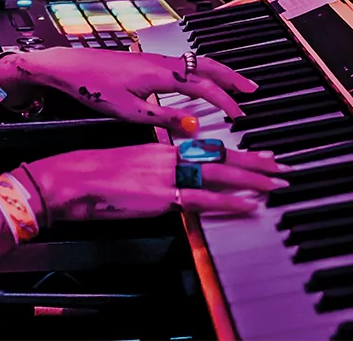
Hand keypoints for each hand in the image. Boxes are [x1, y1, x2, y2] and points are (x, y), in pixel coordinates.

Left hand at [4, 47, 257, 127]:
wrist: (68, 67)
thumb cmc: (94, 89)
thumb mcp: (129, 112)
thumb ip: (164, 119)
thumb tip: (195, 128)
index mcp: (161, 75)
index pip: (203, 87)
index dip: (225, 101)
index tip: (241, 115)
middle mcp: (162, 62)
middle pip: (206, 65)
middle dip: (231, 77)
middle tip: (252, 88)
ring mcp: (154, 59)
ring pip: (195, 62)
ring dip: (217, 72)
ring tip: (234, 83)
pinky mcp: (145, 61)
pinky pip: (183, 63)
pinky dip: (201, 70)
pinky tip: (200, 80)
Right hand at [31, 142, 285, 221]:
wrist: (71, 178)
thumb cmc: (91, 171)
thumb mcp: (128, 162)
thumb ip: (152, 167)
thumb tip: (168, 174)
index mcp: (160, 148)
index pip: (207, 148)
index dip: (235, 152)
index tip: (257, 154)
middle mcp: (168, 157)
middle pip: (221, 157)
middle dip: (255, 163)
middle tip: (281, 167)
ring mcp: (167, 176)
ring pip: (219, 175)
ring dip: (251, 179)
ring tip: (275, 183)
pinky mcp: (162, 197)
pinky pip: (203, 200)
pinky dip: (228, 202)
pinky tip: (247, 204)